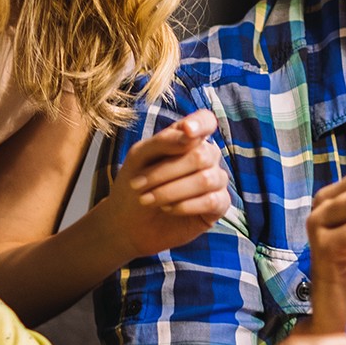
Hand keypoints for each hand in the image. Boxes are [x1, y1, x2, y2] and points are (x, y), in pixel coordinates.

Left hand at [98, 111, 229, 263]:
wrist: (127, 223)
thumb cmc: (134, 184)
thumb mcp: (139, 157)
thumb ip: (164, 141)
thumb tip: (190, 134)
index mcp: (188, 139)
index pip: (206, 121)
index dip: (201, 124)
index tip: (187, 131)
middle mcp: (207, 157)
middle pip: (201, 155)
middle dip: (165, 172)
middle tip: (137, 185)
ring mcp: (215, 180)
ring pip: (206, 179)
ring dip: (171, 191)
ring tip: (147, 200)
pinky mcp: (218, 206)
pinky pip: (212, 201)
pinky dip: (185, 205)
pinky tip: (168, 209)